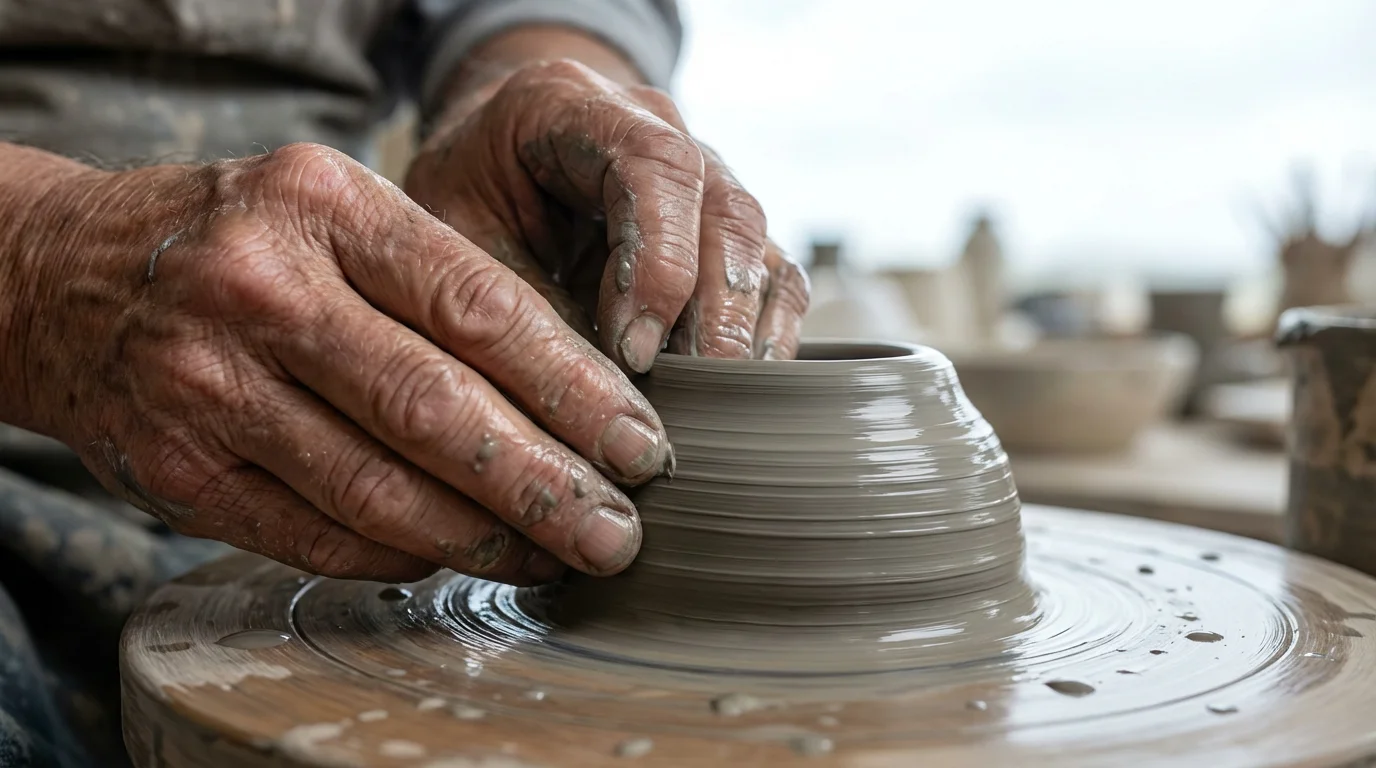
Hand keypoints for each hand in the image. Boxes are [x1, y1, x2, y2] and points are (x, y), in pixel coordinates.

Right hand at [7, 143, 672, 582]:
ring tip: (555, 556)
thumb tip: (579, 398)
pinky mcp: (178, 472)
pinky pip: (319, 537)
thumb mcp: (339, 215)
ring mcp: (209, 385)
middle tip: (618, 533)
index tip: (642, 445)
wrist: (63, 277)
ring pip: (380, 490)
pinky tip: (457, 556)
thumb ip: (443, 286)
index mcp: (327, 207)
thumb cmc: (243, 243)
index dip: (576, 389)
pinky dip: (402, 556)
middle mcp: (263, 290)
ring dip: (484, 538)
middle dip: (546, 484)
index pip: (481, 308)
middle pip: (436, 409)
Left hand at [404, 59, 809, 371]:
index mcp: (578, 106)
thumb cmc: (472, 189)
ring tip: (724, 395)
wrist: (494, 152)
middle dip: (716, 309)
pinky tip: (745, 384)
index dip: (659, 259)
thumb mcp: (458, 234)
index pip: (655, 165)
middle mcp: (660, 131)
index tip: (635, 345)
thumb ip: (518, 299)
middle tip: (696, 384)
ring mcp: (703, 178)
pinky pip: (772, 275)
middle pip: (724, 209)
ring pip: (756, 243)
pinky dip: (767, 331)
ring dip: (747, 326)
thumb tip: (588, 396)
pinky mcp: (724, 233)